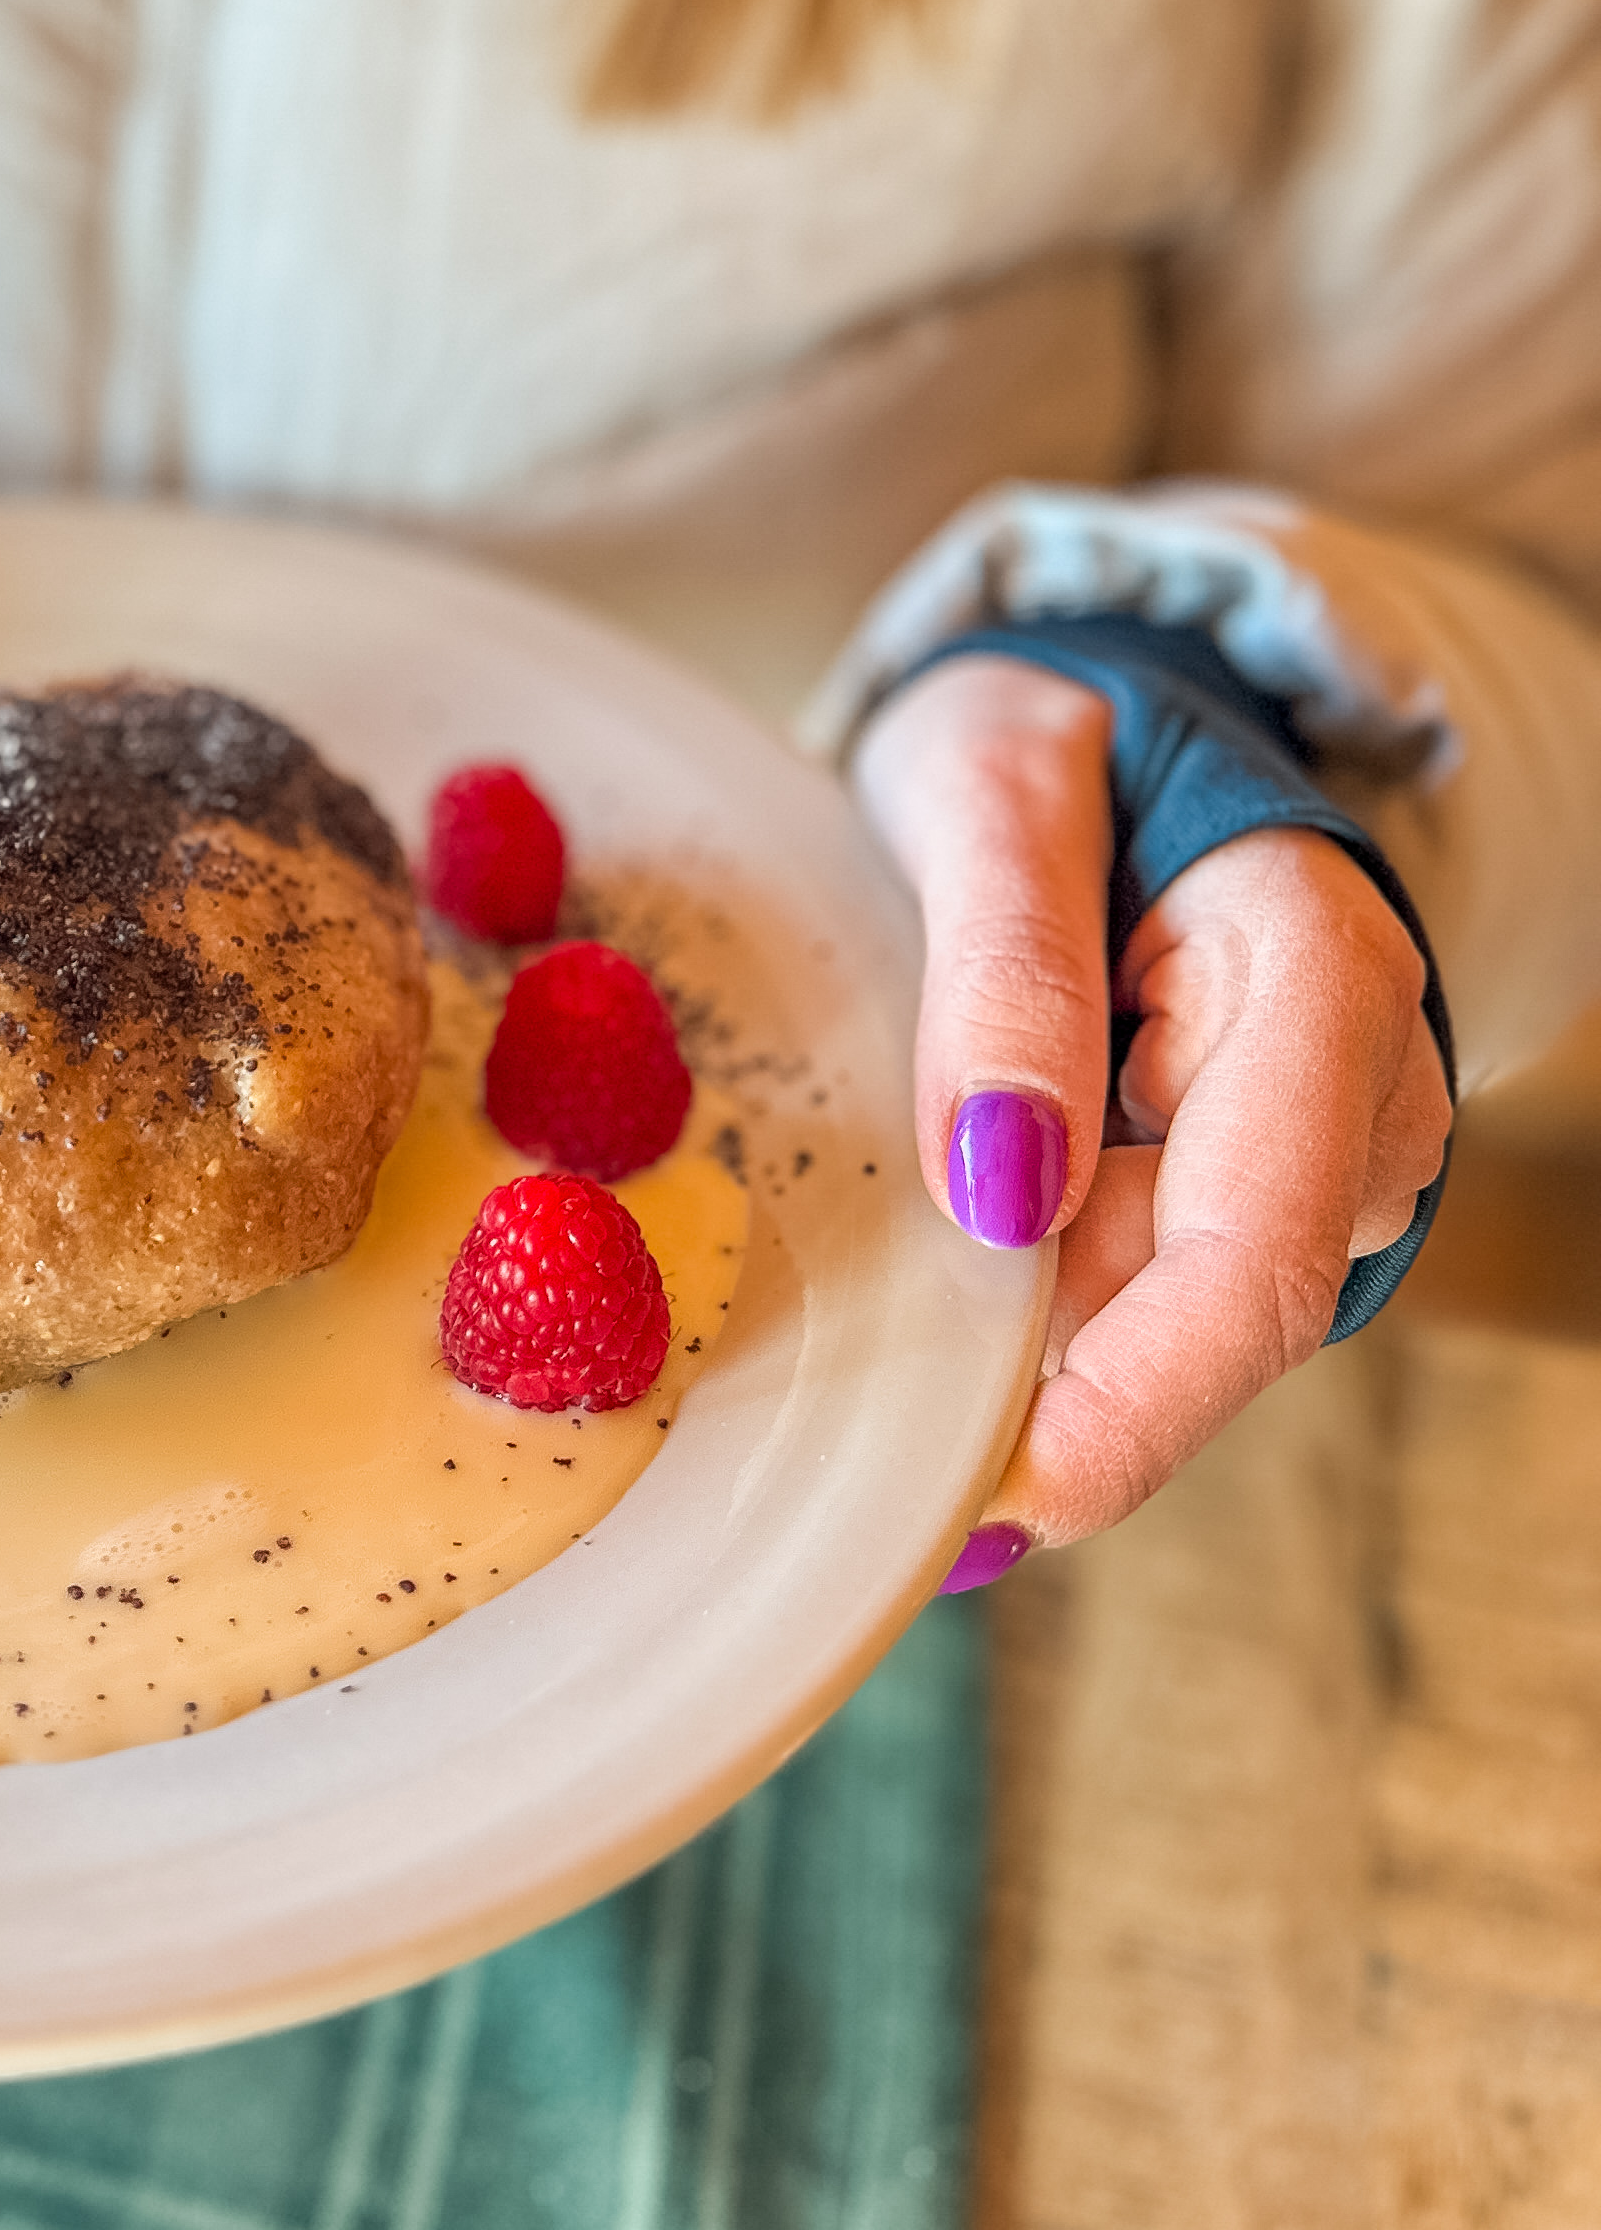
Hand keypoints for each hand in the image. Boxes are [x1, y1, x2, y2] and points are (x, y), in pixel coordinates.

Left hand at [852, 655, 1450, 1576]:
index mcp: (1318, 977)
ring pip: (1158, 1322)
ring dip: (1022, 1339)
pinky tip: (945, 1266)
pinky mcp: (1236, 1188)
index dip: (1130, 1412)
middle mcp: (1353, 1092)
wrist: (1093, 725)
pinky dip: (1027, 1309)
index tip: (992, 1503)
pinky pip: (1130, 1291)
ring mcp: (1309, 1154)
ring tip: (893, 1267)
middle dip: (1048, 1402)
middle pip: (1205, 1324)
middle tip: (877, 1450)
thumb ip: (1007, 972)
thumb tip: (998, 1189)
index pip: (1252, 1260)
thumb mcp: (990, 793)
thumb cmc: (1045, 742)